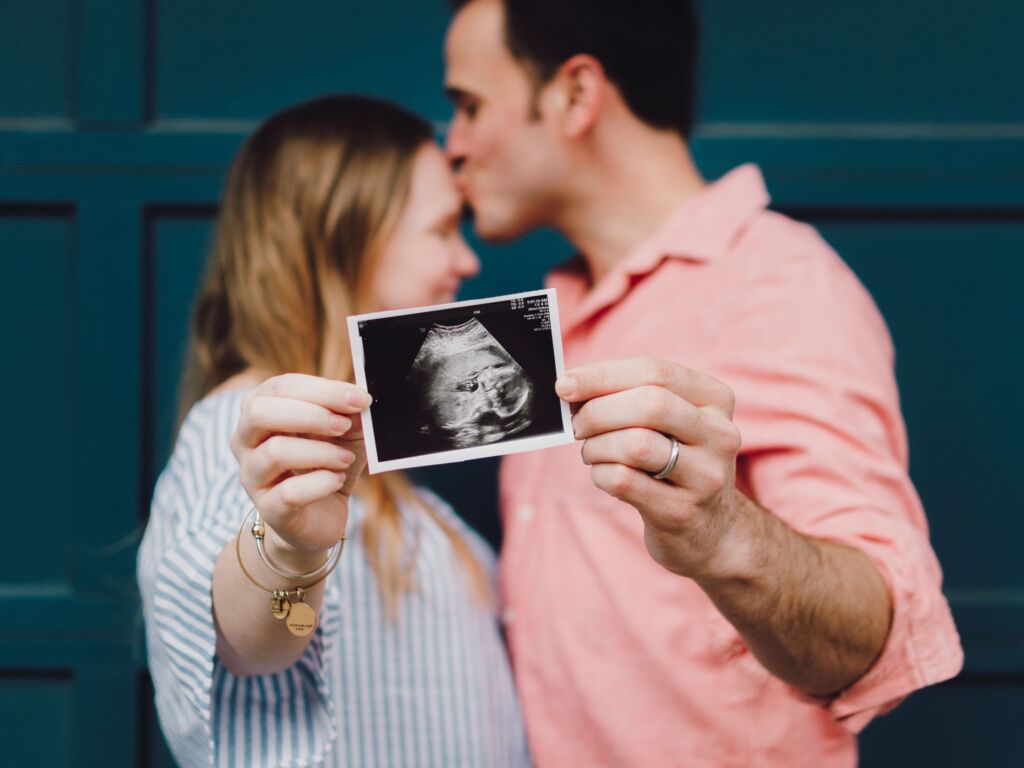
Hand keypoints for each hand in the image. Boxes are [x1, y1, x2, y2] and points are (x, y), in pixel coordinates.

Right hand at [230, 373, 370, 564]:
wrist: (320, 517)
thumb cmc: (327, 463)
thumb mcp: (345, 432)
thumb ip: (350, 413)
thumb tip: (360, 399)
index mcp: (260, 410)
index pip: (281, 387)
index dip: (324, 390)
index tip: (360, 399)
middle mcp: (245, 440)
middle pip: (260, 412)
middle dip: (311, 415)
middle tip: (344, 425)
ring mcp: (252, 476)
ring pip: (275, 452)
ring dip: (321, 452)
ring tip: (345, 459)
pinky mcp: (268, 509)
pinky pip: (290, 493)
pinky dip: (321, 483)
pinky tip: (337, 480)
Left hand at [557, 357, 742, 578]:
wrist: (711, 531)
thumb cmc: (676, 462)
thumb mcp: (671, 423)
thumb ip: (630, 396)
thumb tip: (571, 386)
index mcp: (716, 400)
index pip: (655, 372)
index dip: (602, 375)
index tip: (565, 384)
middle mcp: (719, 435)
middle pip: (649, 405)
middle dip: (598, 411)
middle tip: (576, 425)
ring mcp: (706, 476)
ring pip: (636, 444)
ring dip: (597, 446)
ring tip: (592, 452)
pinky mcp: (682, 511)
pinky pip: (624, 481)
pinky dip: (600, 474)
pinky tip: (603, 475)